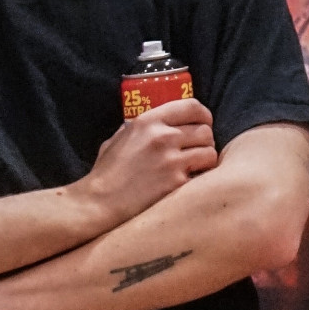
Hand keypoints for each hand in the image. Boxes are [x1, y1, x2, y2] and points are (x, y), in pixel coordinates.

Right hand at [74, 98, 215, 232]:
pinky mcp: (176, 183)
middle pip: (205, 131)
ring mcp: (171, 160)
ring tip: (194, 169)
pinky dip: (198, 180)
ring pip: (210, 153)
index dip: (203, 116)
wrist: (98, 203)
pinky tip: (187, 185)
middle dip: (204, 141)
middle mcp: (163, 137)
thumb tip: (153, 127)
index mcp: (148, 121)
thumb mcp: (117, 140)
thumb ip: (137, 130)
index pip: (192, 106)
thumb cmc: (105, 174)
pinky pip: (202, 176)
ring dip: (205, 161)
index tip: (203, 124)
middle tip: (196, 152)